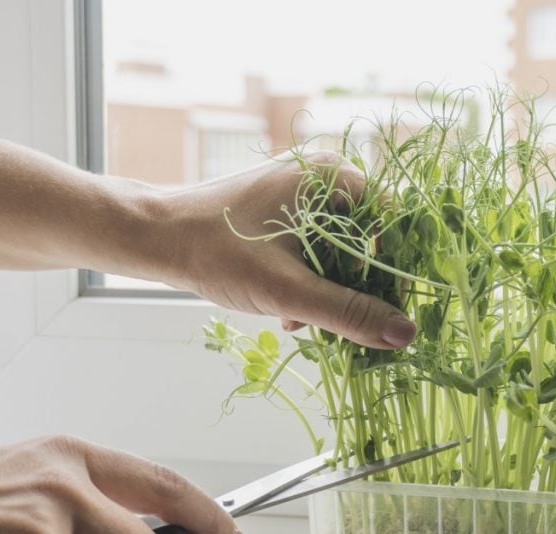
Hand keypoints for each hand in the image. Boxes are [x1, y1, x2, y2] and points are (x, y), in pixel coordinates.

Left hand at [0, 104, 415, 347]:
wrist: (151, 238)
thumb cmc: (214, 252)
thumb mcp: (287, 290)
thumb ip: (348, 313)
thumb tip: (404, 335)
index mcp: (333, 176)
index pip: (393, 223)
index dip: (396, 270)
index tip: (388, 310)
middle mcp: (322, 176)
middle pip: (368, 241)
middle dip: (355, 289)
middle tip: (341, 325)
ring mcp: (301, 194)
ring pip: (341, 252)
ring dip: (329, 293)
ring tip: (302, 323)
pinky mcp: (282, 213)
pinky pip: (316, 251)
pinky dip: (308, 283)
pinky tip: (288, 314)